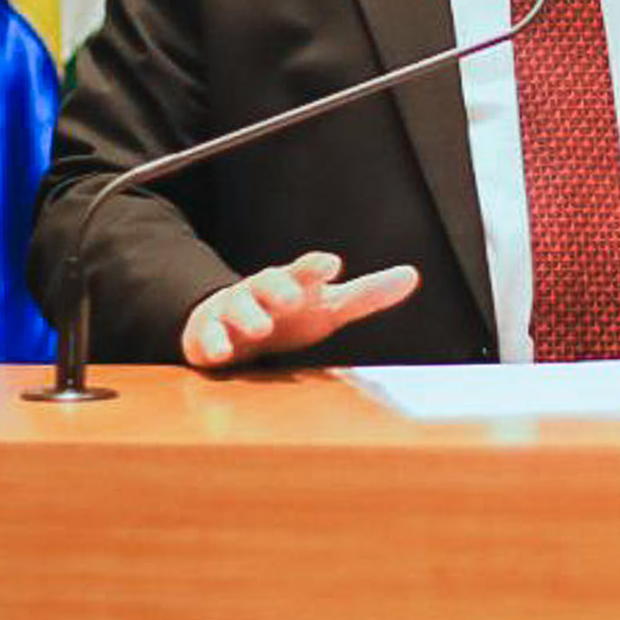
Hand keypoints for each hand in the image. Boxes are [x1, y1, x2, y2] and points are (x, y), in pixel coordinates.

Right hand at [180, 250, 419, 369]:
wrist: (233, 324)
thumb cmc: (291, 314)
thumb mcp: (330, 307)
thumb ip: (367, 294)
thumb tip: (412, 275)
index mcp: (294, 282)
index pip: (306, 270)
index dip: (316, 267)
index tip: (331, 266)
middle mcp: (262, 291)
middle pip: (268, 282)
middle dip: (279, 288)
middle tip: (293, 297)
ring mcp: (232, 311)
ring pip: (237, 307)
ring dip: (248, 316)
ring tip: (260, 328)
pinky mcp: (207, 334)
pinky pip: (206, 337)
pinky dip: (212, 343)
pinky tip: (221, 354)